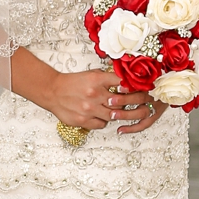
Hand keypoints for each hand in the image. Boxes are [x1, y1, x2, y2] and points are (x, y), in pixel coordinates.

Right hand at [47, 65, 166, 135]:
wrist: (53, 91)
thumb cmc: (73, 82)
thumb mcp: (92, 74)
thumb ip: (109, 78)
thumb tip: (128, 79)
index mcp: (97, 80)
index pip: (124, 84)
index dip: (137, 87)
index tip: (146, 88)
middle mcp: (94, 95)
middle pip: (122, 102)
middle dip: (135, 102)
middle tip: (145, 101)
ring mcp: (89, 109)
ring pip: (114, 115)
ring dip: (118, 113)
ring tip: (118, 109)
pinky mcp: (83, 120)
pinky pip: (102, 124)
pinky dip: (104, 120)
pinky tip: (101, 115)